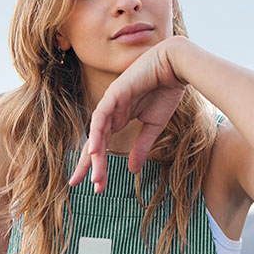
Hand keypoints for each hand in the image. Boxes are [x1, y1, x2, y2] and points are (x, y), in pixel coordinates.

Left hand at [68, 35, 187, 192]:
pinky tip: (94, 149)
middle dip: (87, 163)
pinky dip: (97, 132)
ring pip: (97, 131)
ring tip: (93, 175)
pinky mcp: (115, 93)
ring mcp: (112, 101)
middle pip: (94, 140)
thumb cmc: (166, 91)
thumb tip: (132, 170)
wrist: (175, 67)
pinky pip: (101, 115)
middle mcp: (112, 111)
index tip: (97, 186)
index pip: (103, 144)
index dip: (98, 164)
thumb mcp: (154, 126)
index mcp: (120, 117)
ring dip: (94, 154)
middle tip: (77, 184)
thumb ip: (141, 146)